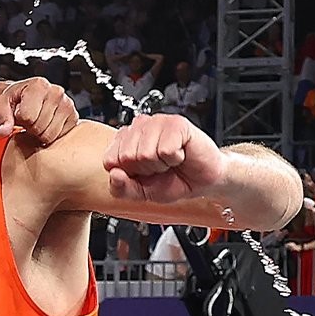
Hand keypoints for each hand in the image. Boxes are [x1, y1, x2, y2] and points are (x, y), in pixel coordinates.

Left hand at [0, 77, 78, 143]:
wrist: (24, 96)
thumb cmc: (13, 99)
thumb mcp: (0, 104)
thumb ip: (2, 118)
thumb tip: (3, 132)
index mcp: (38, 85)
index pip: (28, 116)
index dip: (20, 120)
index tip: (18, 114)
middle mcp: (56, 92)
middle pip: (40, 127)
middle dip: (29, 128)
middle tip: (27, 120)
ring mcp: (67, 104)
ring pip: (50, 134)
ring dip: (40, 133)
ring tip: (35, 122)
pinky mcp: (73, 117)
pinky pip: (60, 136)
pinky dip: (51, 135)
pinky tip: (45, 125)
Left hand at [104, 114, 225, 204]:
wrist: (205, 181)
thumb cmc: (174, 181)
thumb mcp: (141, 193)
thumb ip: (121, 189)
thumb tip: (114, 174)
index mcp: (124, 140)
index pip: (109, 160)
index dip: (129, 175)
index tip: (144, 174)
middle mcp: (138, 127)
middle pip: (127, 157)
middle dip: (146, 170)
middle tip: (161, 167)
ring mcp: (157, 122)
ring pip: (145, 153)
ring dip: (161, 164)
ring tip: (170, 161)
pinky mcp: (176, 123)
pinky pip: (165, 150)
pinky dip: (175, 159)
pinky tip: (180, 154)